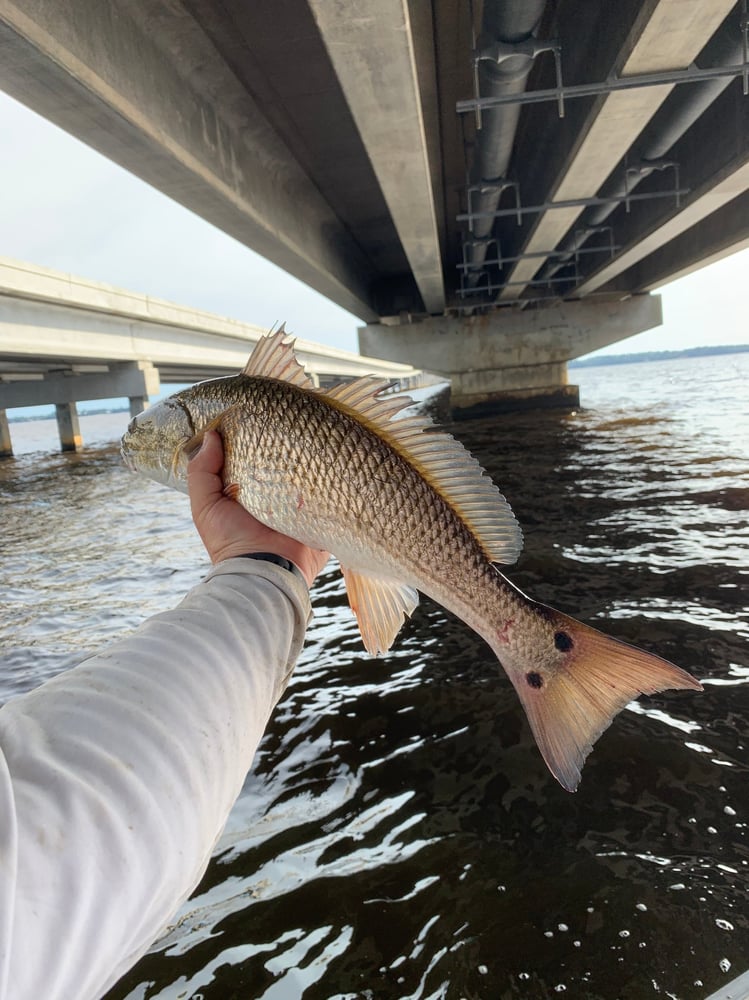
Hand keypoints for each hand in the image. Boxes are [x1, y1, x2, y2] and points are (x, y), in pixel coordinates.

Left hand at [187, 430, 329, 587]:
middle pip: (283, 465)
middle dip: (286, 447)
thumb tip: (212, 435)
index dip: (253, 440)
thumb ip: (202, 472)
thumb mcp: (205, 505)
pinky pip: (331, 495)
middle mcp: (275, 498)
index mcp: (249, 493)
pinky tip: (335, 459)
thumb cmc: (230, 541)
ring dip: (311, 462)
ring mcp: (301, 508)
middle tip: (291, 420)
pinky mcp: (322, 517)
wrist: (263, 572)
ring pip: (308, 477)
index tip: (256, 416)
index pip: (253, 459)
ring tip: (316, 434)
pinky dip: (331, 482)